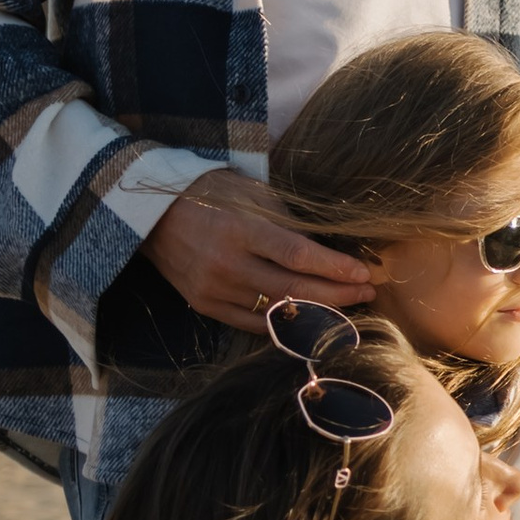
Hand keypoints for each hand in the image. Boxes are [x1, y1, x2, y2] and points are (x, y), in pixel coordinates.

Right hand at [145, 175, 376, 333]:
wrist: (151, 214)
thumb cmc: (209, 194)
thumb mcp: (250, 195)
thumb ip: (287, 225)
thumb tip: (327, 251)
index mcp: (240, 230)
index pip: (297, 255)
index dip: (334, 268)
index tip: (364, 273)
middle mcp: (227, 265)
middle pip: (294, 289)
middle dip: (338, 294)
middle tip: (368, 292)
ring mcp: (214, 290)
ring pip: (278, 312)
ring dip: (319, 312)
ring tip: (348, 306)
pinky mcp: (206, 306)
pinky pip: (255, 324)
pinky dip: (287, 324)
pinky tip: (312, 319)